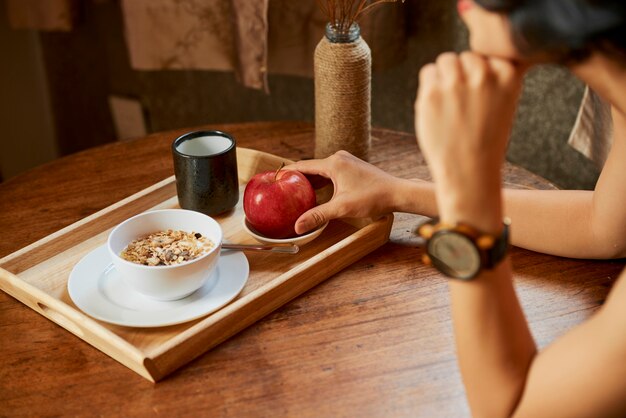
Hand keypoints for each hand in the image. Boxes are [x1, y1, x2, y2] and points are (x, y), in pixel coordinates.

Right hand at [291, 151, 400, 233]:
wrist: (397, 193)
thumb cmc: (373, 198)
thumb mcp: (342, 208)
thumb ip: (318, 215)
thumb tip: (298, 226)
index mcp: (333, 163)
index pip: (302, 166)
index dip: (286, 173)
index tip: (273, 178)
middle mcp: (338, 158)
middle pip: (310, 167)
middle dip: (296, 179)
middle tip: (280, 189)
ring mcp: (345, 161)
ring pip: (320, 171)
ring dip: (309, 181)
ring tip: (294, 193)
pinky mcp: (351, 167)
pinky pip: (329, 173)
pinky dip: (321, 182)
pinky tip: (315, 193)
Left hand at [415, 52, 524, 228]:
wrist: (469, 171)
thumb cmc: (486, 139)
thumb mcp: (504, 103)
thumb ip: (493, 77)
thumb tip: (470, 54)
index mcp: (508, 75)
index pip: (489, 55)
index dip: (482, 75)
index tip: (482, 98)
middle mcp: (484, 75)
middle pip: (465, 56)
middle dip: (461, 74)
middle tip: (463, 105)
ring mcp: (456, 83)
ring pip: (446, 60)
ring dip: (444, 77)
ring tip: (450, 104)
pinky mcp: (432, 93)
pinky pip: (428, 72)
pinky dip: (429, 87)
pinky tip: (437, 107)